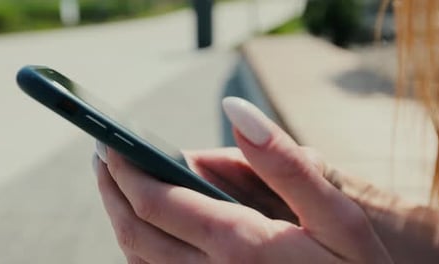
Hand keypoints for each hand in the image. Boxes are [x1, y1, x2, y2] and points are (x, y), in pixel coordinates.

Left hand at [93, 97, 392, 262]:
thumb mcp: (337, 214)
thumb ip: (285, 163)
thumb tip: (236, 111)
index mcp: (238, 244)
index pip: (156, 201)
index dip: (125, 170)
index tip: (108, 143)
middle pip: (135, 231)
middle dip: (111, 191)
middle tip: (100, 158)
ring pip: (138, 259)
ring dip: (118, 219)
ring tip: (113, 186)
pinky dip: (137, 249)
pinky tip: (142, 228)